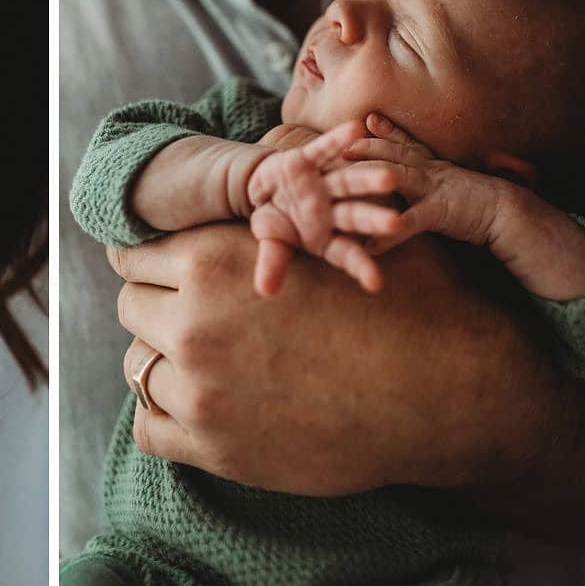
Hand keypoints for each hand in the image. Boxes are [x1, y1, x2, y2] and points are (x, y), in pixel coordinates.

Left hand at [111, 223, 566, 491]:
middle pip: (134, 307)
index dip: (155, 259)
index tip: (168, 269)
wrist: (450, 396)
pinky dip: (166, 414)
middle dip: (159, 305)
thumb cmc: (410, 303)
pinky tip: (201, 403)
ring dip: (164, 359)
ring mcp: (201, 392)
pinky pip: (150, 428)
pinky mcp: (215, 448)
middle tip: (193, 312)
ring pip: (140, 366)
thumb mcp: (350, 225)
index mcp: (216, 261)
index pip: (136, 255)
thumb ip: (294, 180)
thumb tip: (268, 136)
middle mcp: (195, 325)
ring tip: (206, 357)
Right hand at [247, 119, 402, 295]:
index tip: (375, 283)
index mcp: (326, 235)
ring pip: (349, 182)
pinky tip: (356, 128)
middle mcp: (332, 210)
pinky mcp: (310, 159)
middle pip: (356, 215)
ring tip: (389, 179)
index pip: (346, 252)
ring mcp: (324, 183)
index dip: (360, 266)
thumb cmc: (275, 222)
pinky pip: (324, 150)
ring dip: (367, 180)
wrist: (262, 190)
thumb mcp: (271, 242)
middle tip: (397, 224)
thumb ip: (273, 263)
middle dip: (374, 220)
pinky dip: (337, 140)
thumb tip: (265, 291)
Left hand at [342, 115, 584, 299]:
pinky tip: (366, 247)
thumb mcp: (456, 187)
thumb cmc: (483, 205)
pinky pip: (408, 223)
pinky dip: (387, 234)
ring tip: (339, 179)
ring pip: (396, 176)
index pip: (407, 144)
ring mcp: (434, 188)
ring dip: (368, 175)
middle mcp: (432, 171)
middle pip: (394, 153)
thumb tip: (422, 187)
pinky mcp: (439, 212)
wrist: (512, 215)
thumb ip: (437, 184)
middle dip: (366, 146)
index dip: (386, 131)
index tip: (367, 119)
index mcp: (435, 166)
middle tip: (338, 142)